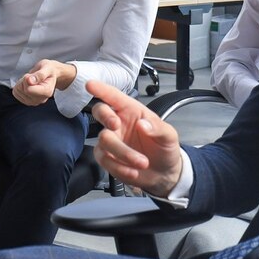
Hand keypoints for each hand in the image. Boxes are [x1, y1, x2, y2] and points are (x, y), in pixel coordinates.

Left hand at [12, 59, 73, 105]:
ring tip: (31, 80)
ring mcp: (33, 102)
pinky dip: (19, 86)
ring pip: (18, 91)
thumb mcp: (47, 67)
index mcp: (47, 92)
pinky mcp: (26, 101)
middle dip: (24, 80)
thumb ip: (40, 74)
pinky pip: (16, 93)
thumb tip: (29, 81)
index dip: (26, 79)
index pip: (28, 90)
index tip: (32, 75)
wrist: (50, 75)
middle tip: (33, 76)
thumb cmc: (49, 70)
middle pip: (23, 90)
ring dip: (22, 82)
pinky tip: (27, 84)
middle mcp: (41, 100)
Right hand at [88, 80, 183, 196]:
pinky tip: (133, 172)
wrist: (164, 174)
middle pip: (100, 111)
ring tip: (142, 163)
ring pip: (104, 140)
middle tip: (115, 124)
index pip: (114, 96)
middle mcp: (118, 123)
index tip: (90, 84)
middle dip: (105, 116)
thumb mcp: (169, 135)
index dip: (102, 89)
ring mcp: (112, 140)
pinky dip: (119, 168)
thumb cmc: (164, 148)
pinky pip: (105, 160)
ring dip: (123, 153)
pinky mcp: (108, 158)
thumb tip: (143, 124)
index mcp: (132, 111)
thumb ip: (157, 128)